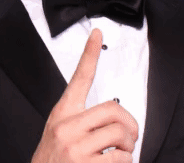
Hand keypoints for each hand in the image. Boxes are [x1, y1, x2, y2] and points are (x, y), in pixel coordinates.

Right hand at [30, 29, 138, 162]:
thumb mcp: (59, 134)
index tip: (97, 33)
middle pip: (114, 110)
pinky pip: (121, 159)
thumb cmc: (53, 161)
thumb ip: (82, 123)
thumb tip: (116, 121)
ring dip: (128, 149)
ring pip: (121, 136)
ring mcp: (76, 148)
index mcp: (62, 114)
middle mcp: (67, 127)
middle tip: (130, 138)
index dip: (89, 54)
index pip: (78, 78)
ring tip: (119, 156)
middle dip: (130, 126)